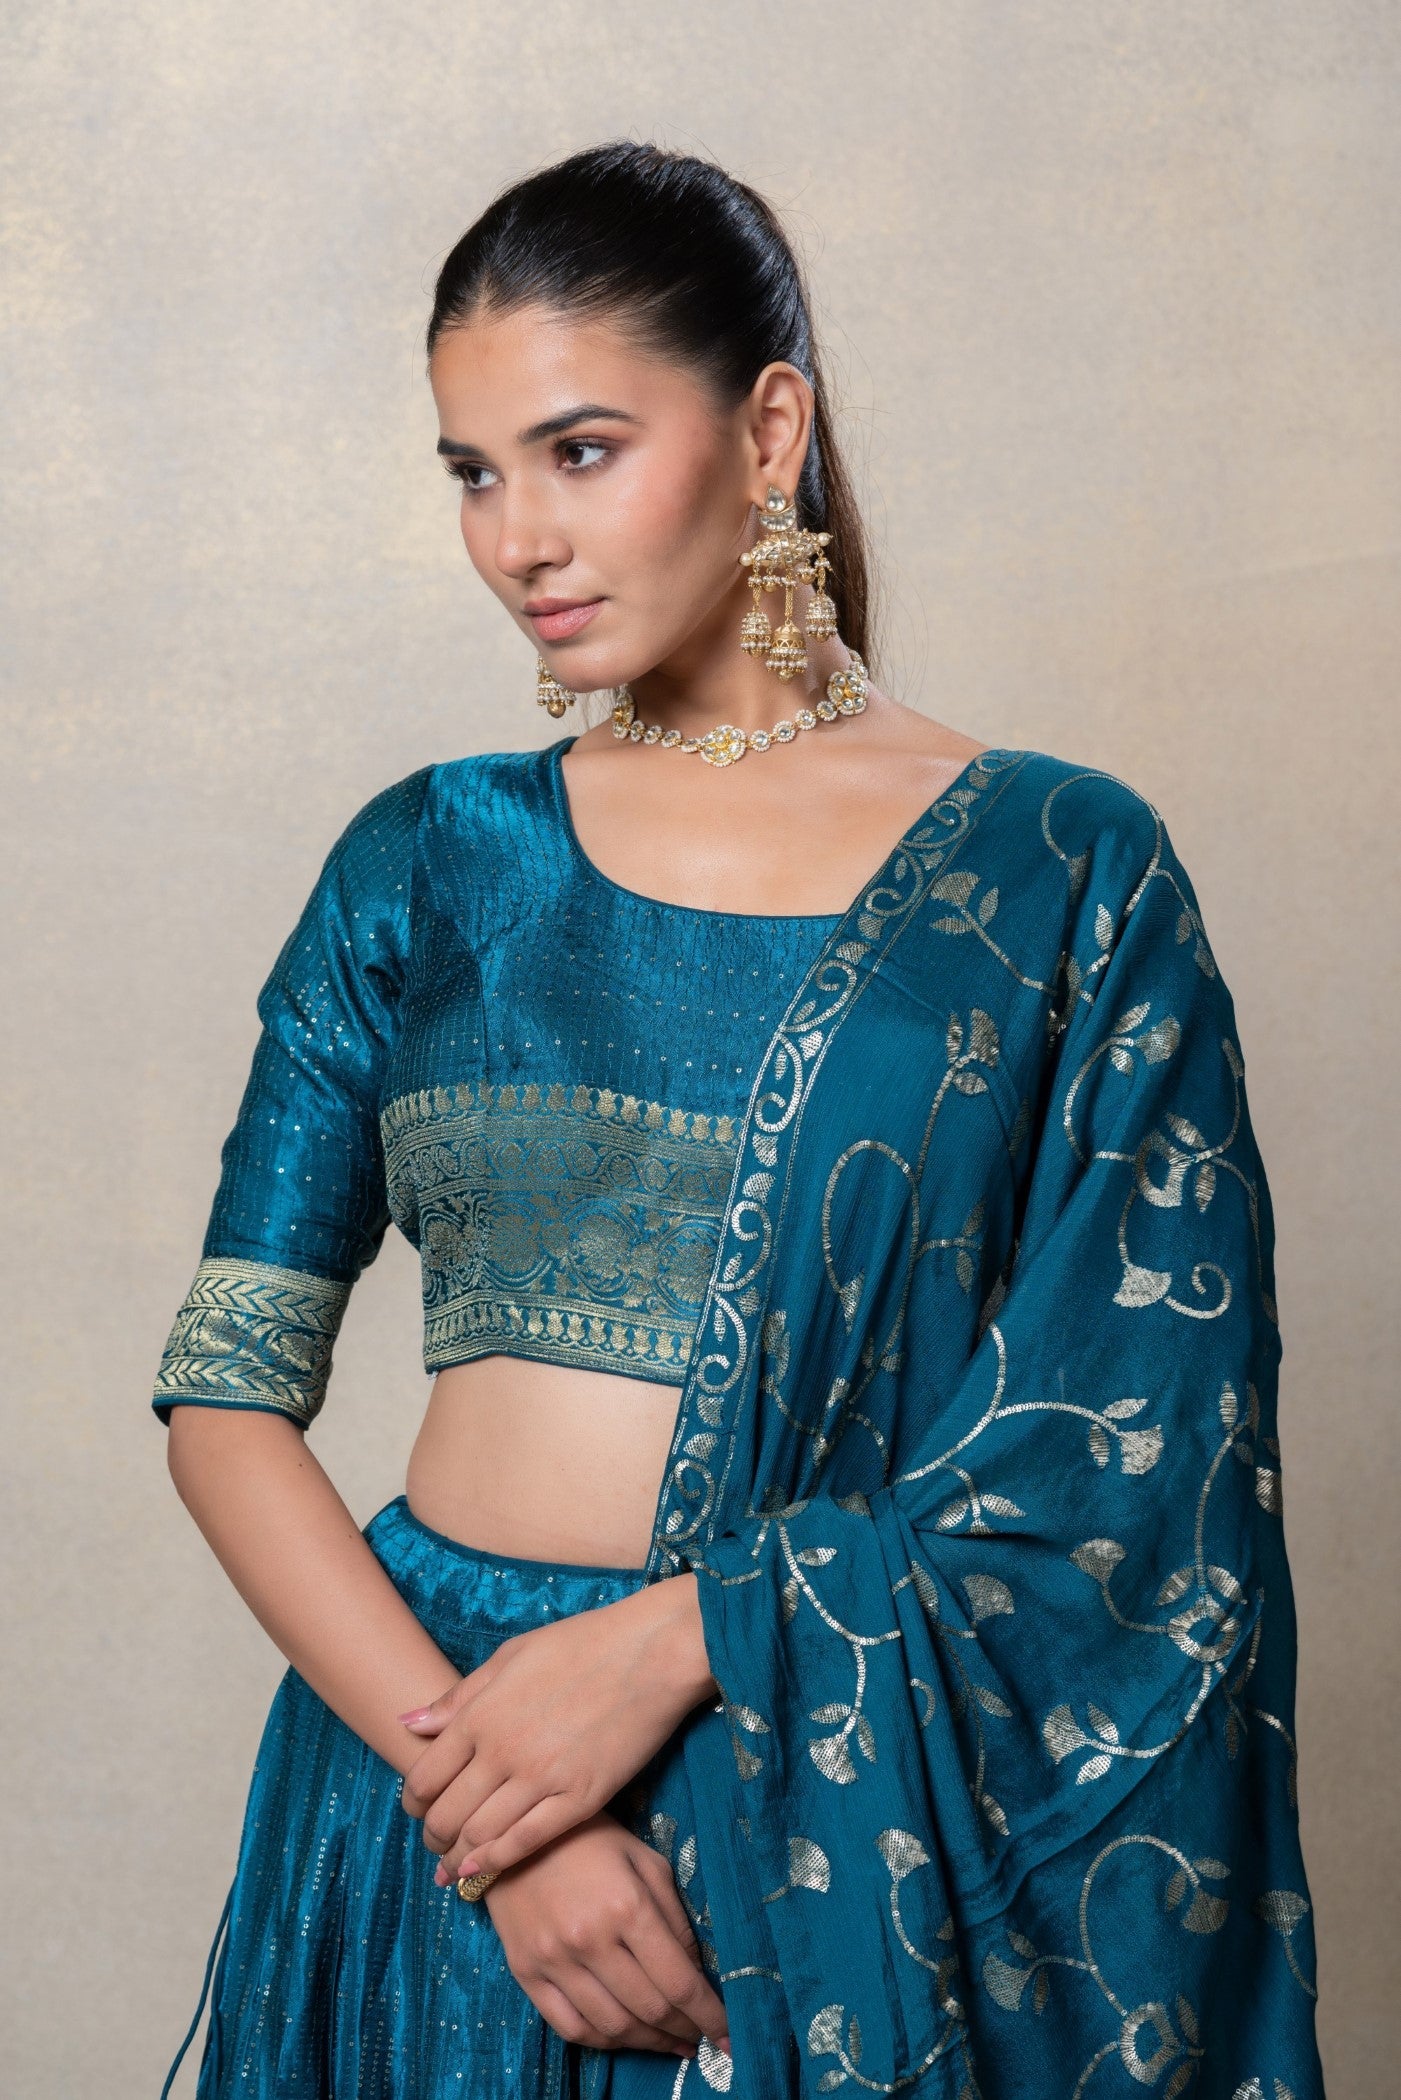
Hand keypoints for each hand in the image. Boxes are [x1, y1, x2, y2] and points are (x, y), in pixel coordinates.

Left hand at [398, 1572, 717, 1883]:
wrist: (651, 1652)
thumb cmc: (581, 1643)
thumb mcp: (511, 1655)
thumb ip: (459, 1696)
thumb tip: (409, 1724)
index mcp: (480, 1714)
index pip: (425, 1777)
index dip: (413, 1803)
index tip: (417, 1809)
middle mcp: (502, 1752)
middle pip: (447, 1815)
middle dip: (432, 1836)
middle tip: (434, 1843)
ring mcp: (541, 1779)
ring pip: (480, 1836)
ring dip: (458, 1857)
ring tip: (453, 1865)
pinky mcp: (579, 1800)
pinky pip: (525, 1843)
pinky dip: (496, 1862)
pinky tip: (481, 1871)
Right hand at [482, 1810, 730, 2062]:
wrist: (515, 1835)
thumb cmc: (592, 1840)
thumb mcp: (646, 1862)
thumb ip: (675, 1918)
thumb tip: (695, 1972)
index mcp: (627, 1907)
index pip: (678, 1982)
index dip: (709, 2015)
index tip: (729, 2036)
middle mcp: (590, 1940)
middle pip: (649, 2009)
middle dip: (684, 2031)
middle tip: (700, 2036)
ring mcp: (554, 1960)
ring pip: (612, 2027)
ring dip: (648, 2042)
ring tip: (670, 2042)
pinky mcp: (526, 1973)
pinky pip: (571, 2028)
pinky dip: (604, 2042)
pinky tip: (625, 2037)